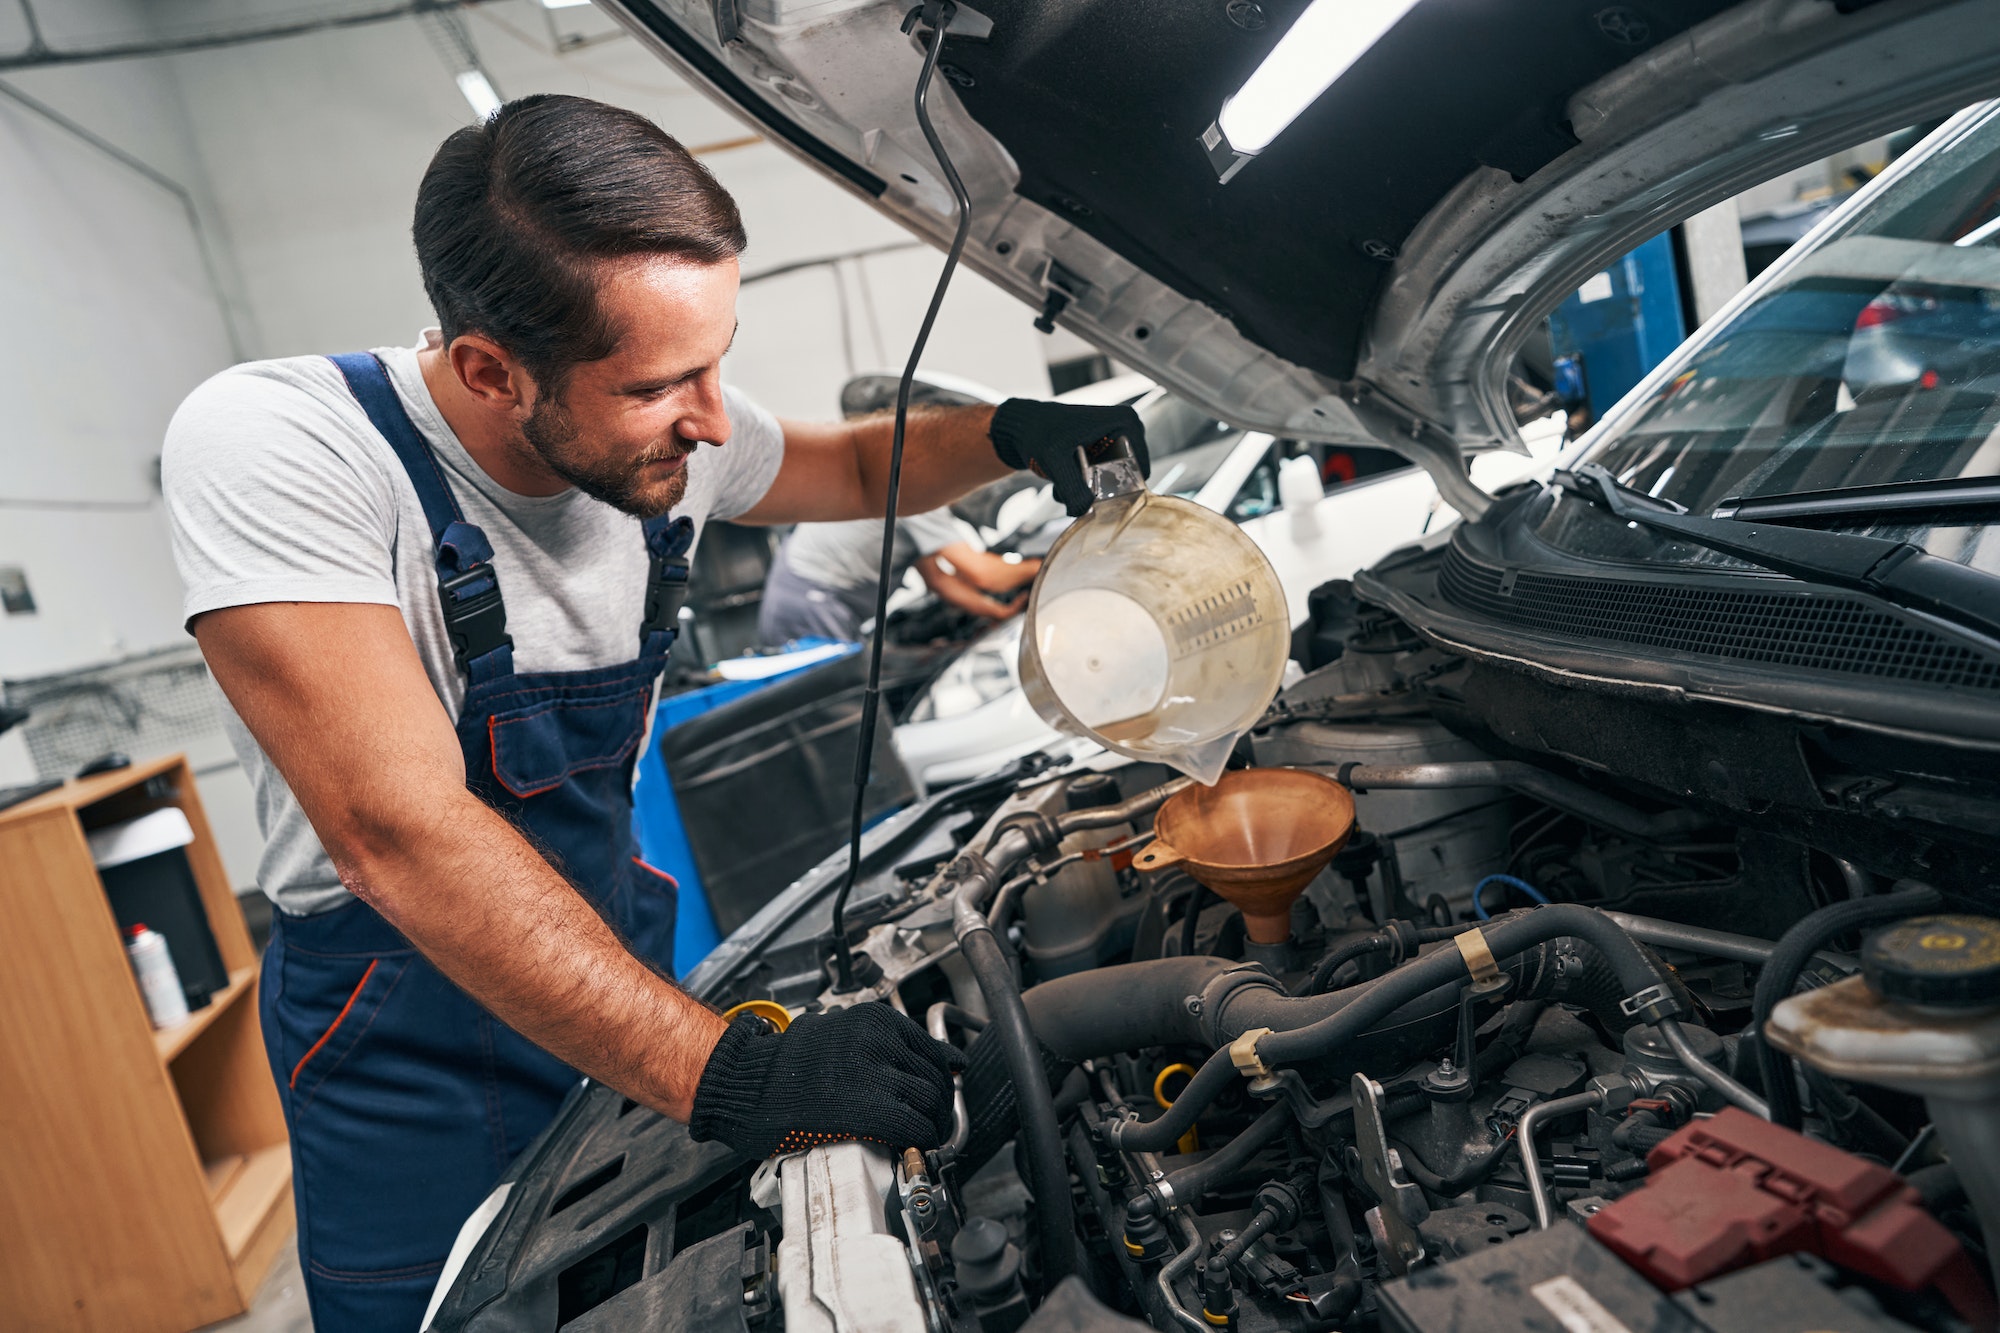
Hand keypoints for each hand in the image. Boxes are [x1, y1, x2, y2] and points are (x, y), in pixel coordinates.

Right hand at [688, 1004, 965, 1156]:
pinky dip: (921, 1140)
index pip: (934, 1050)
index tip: (940, 1094)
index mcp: (876, 1020)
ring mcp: (875, 1073)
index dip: (941, 1079)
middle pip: (937, 1078)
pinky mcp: (868, 1109)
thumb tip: (941, 1060)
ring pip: (932, 1102)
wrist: (744, 1082)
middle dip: (940, 1105)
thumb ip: (887, 1044)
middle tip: (932, 1123)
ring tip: (923, 1137)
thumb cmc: (783, 1065)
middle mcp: (880, 1041)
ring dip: (934, 1125)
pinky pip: (915, 1127)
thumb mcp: (841, 1034)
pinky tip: (912, 1146)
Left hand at [989, 399, 1149, 517]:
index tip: (1094, 494)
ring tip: (1062, 484)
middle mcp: (1125, 429)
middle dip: (1098, 491)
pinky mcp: (1101, 452)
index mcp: (1126, 422)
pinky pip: (1098, 480)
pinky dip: (1079, 487)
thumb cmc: (1038, 432)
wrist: (1020, 429)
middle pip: (1126, 477)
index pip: (1140, 469)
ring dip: (1085, 491)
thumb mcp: (1055, 460)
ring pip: (1110, 482)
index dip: (1120, 489)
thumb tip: (1085, 511)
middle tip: (1074, 488)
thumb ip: (1072, 489)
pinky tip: (1060, 482)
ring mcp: (1114, 441)